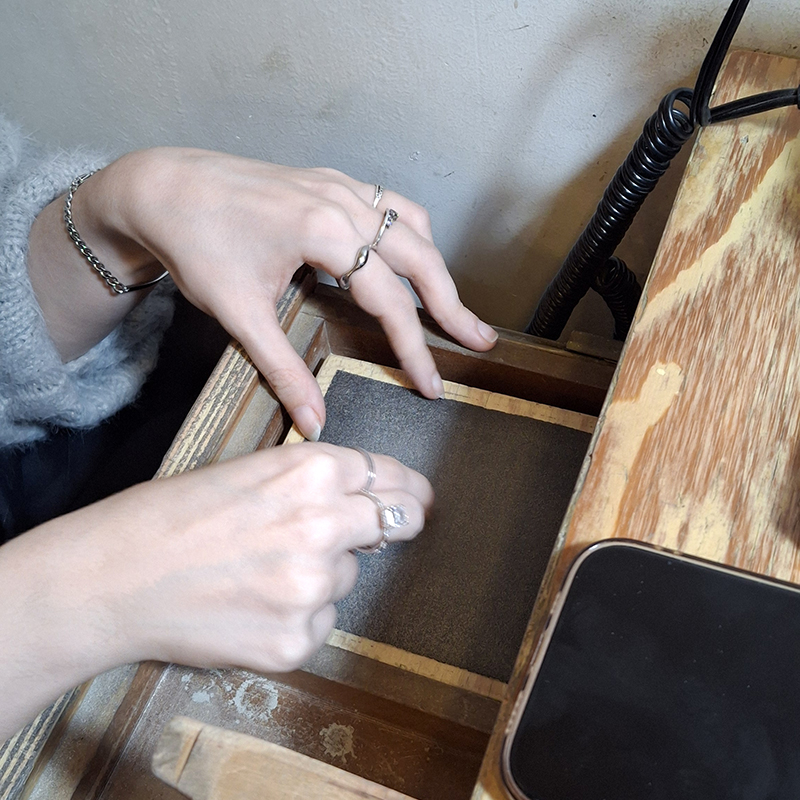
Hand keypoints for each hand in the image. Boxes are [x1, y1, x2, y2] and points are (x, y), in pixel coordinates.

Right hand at [0, 443, 431, 737]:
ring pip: (348, 576)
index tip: (418, 497)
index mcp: (311, 471)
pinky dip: (299, 616)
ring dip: (323, 574)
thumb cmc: (172, 516)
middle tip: (377, 531)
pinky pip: (323, 623)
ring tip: (262, 572)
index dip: (409, 487)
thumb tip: (364, 499)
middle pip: (398, 522)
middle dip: (394, 524)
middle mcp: (323, 525)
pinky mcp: (296, 639)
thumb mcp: (250, 471)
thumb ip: (312, 481)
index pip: (391, 476)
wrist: (115, 578)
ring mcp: (312, 587)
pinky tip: (253, 606)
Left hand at [61, 149, 497, 438]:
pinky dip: (413, 234)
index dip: (415, 348)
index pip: (390, 302)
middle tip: (479, 343)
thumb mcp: (240, 315)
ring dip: (437, 269)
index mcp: (326, 233)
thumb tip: (314, 421)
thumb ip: (283, 370)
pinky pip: (391, 204)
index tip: (431, 384)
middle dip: (452, 306)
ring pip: (413, 227)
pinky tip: (415, 256)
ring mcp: (341, 186)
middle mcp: (345, 203)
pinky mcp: (332, 181)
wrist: (163, 188)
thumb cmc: (197, 245)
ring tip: (454, 308)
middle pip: (421, 259)